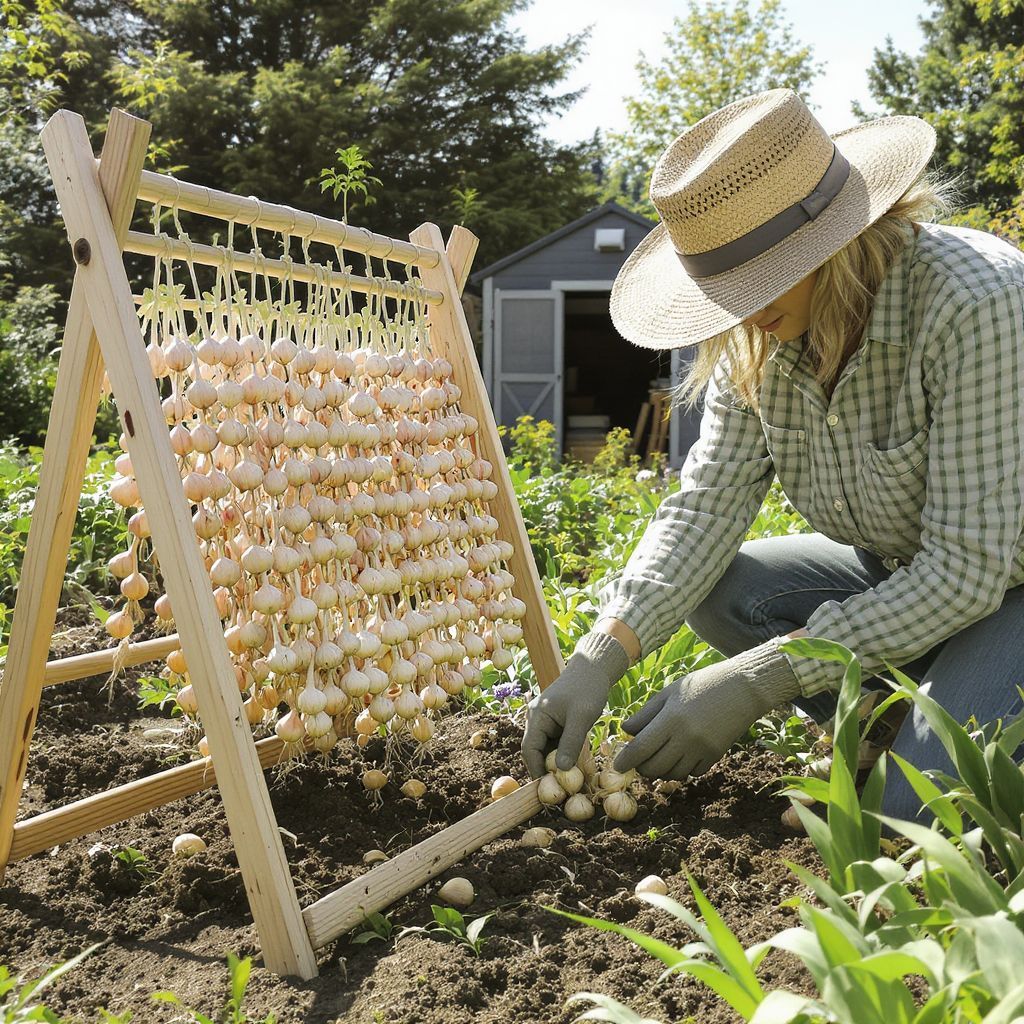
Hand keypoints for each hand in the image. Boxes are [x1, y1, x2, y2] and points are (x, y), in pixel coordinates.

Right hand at [521, 631, 629, 777]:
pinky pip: (554, 743)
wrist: (594, 668)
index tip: (548, 788)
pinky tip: (573, 766)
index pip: (529, 748)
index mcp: (537, 715)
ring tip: (568, 782)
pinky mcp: (556, 722)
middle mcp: (537, 719)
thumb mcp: (581, 717)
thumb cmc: (588, 689)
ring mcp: (546, 720)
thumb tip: (562, 770)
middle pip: (535, 750)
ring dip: (555, 763)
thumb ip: (571, 742)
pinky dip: (562, 755)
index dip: (536, 769)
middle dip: (545, 769)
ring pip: (545, 749)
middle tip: (559, 789)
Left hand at [613, 636, 799, 780]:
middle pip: (655, 767)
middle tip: (638, 761)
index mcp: (671, 719)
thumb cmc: (701, 685)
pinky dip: (682, 769)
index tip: (617, 765)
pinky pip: (692, 773)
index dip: (626, 760)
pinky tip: (679, 756)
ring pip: (673, 774)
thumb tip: (626, 731)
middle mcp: (686, 738)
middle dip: (642, 768)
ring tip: (657, 757)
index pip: (641, 748)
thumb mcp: (669, 693)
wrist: (741, 689)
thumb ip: (646, 713)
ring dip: (661, 770)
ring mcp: (702, 749)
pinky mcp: (715, 756)